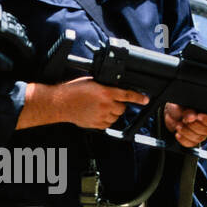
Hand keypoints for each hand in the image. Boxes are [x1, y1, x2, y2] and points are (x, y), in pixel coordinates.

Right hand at [17, 77, 147, 130]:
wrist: (61, 103)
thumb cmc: (73, 91)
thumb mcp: (92, 82)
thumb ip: (105, 86)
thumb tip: (115, 89)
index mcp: (106, 92)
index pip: (128, 95)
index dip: (139, 97)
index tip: (145, 99)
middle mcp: (105, 105)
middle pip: (123, 108)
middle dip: (119, 104)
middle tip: (110, 101)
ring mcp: (101, 116)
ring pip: (116, 117)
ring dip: (113, 112)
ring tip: (101, 107)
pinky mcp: (96, 124)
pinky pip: (108, 124)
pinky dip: (107, 120)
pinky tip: (98, 114)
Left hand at [163, 103, 206, 147]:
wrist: (169, 115)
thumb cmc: (177, 108)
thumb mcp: (180, 106)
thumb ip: (188, 111)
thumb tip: (192, 117)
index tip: (198, 116)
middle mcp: (206, 124)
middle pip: (206, 130)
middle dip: (193, 125)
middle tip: (184, 120)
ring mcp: (200, 133)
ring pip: (198, 138)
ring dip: (186, 132)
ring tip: (178, 125)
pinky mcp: (192, 140)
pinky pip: (191, 144)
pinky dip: (183, 139)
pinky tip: (178, 134)